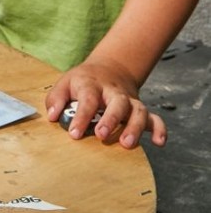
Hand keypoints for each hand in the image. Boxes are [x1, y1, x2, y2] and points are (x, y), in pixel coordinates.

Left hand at [44, 59, 166, 148]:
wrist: (108, 69)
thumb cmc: (83, 82)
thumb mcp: (65, 84)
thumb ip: (56, 99)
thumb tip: (53, 116)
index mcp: (91, 85)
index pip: (88, 99)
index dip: (81, 117)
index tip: (75, 134)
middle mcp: (113, 92)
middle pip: (117, 103)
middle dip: (111, 119)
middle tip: (101, 135)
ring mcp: (129, 100)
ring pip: (138, 110)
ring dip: (135, 127)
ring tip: (127, 144)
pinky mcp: (140, 109)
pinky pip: (155, 118)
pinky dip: (159, 129)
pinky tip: (159, 142)